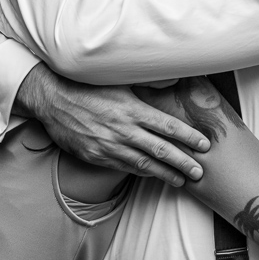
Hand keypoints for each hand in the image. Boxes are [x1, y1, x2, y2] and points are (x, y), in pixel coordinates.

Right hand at [15, 63, 210, 186]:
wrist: (53, 100)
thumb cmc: (89, 86)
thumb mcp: (120, 80)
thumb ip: (147, 84)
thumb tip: (174, 79)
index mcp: (132, 109)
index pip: (168, 126)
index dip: (189, 137)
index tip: (204, 145)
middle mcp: (123, 130)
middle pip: (161, 150)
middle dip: (183, 162)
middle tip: (200, 172)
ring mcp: (109, 146)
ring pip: (144, 164)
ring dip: (165, 173)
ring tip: (182, 180)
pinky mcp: (96, 157)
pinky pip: (124, 168)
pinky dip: (142, 173)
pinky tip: (154, 175)